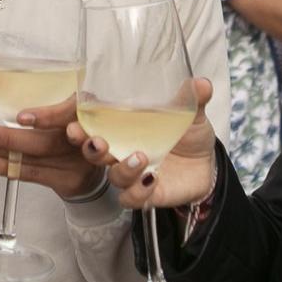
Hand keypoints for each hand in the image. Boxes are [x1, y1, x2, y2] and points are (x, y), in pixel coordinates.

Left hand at [0, 95, 105, 199]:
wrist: (95, 165)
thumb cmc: (76, 127)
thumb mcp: (73, 106)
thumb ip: (54, 102)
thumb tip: (8, 87)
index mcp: (84, 112)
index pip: (69, 114)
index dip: (46, 117)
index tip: (22, 118)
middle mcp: (84, 139)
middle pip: (46, 142)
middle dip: (11, 138)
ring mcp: (77, 163)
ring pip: (34, 158)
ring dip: (1, 152)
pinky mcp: (68, 180)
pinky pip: (33, 174)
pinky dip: (8, 167)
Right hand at [66, 77, 216, 209]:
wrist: (206, 166)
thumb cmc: (189, 135)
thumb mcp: (191, 115)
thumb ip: (192, 99)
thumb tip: (201, 82)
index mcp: (125, 128)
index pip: (94, 125)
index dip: (81, 124)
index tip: (75, 121)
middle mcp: (123, 151)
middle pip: (94, 153)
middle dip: (90, 148)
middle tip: (98, 142)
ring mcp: (133, 175)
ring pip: (113, 177)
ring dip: (123, 169)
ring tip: (140, 157)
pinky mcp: (145, 194)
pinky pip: (130, 199)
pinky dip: (138, 191)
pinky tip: (152, 179)